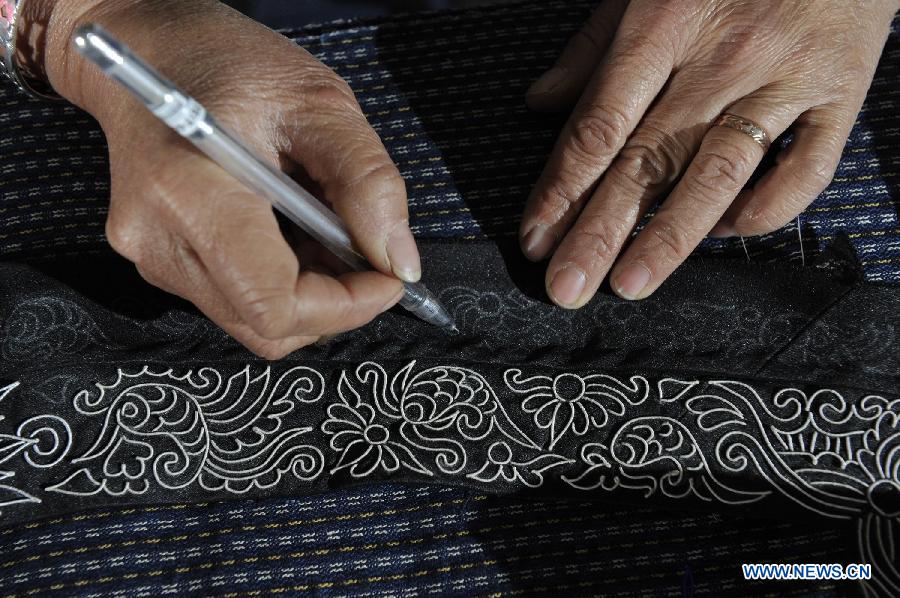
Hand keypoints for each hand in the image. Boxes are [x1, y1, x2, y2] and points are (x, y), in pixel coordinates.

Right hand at [37, 0, 418, 357]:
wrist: (151, 53)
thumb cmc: (229, 62)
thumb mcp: (320, 104)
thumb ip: (368, 182)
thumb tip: (398, 261)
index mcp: (189, 191)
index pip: (272, 302)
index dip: (344, 306)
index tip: (386, 278)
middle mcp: (158, 237)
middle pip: (263, 325)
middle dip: (332, 304)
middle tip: (365, 256)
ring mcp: (152, 255)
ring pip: (250, 320)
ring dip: (308, 295)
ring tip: (325, 234)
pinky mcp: (159, 259)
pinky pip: (232, 299)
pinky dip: (279, 283)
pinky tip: (294, 235)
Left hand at [521, 0, 897, 306]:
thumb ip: (592, 47)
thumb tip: (540, 102)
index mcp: (664, 25)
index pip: (599, 125)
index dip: (562, 188)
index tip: (535, 239)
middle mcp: (722, 57)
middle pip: (649, 160)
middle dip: (600, 231)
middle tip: (566, 287)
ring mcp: (784, 78)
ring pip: (718, 173)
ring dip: (670, 238)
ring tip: (629, 284)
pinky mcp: (840, 92)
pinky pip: (805, 169)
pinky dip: (764, 210)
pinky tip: (725, 232)